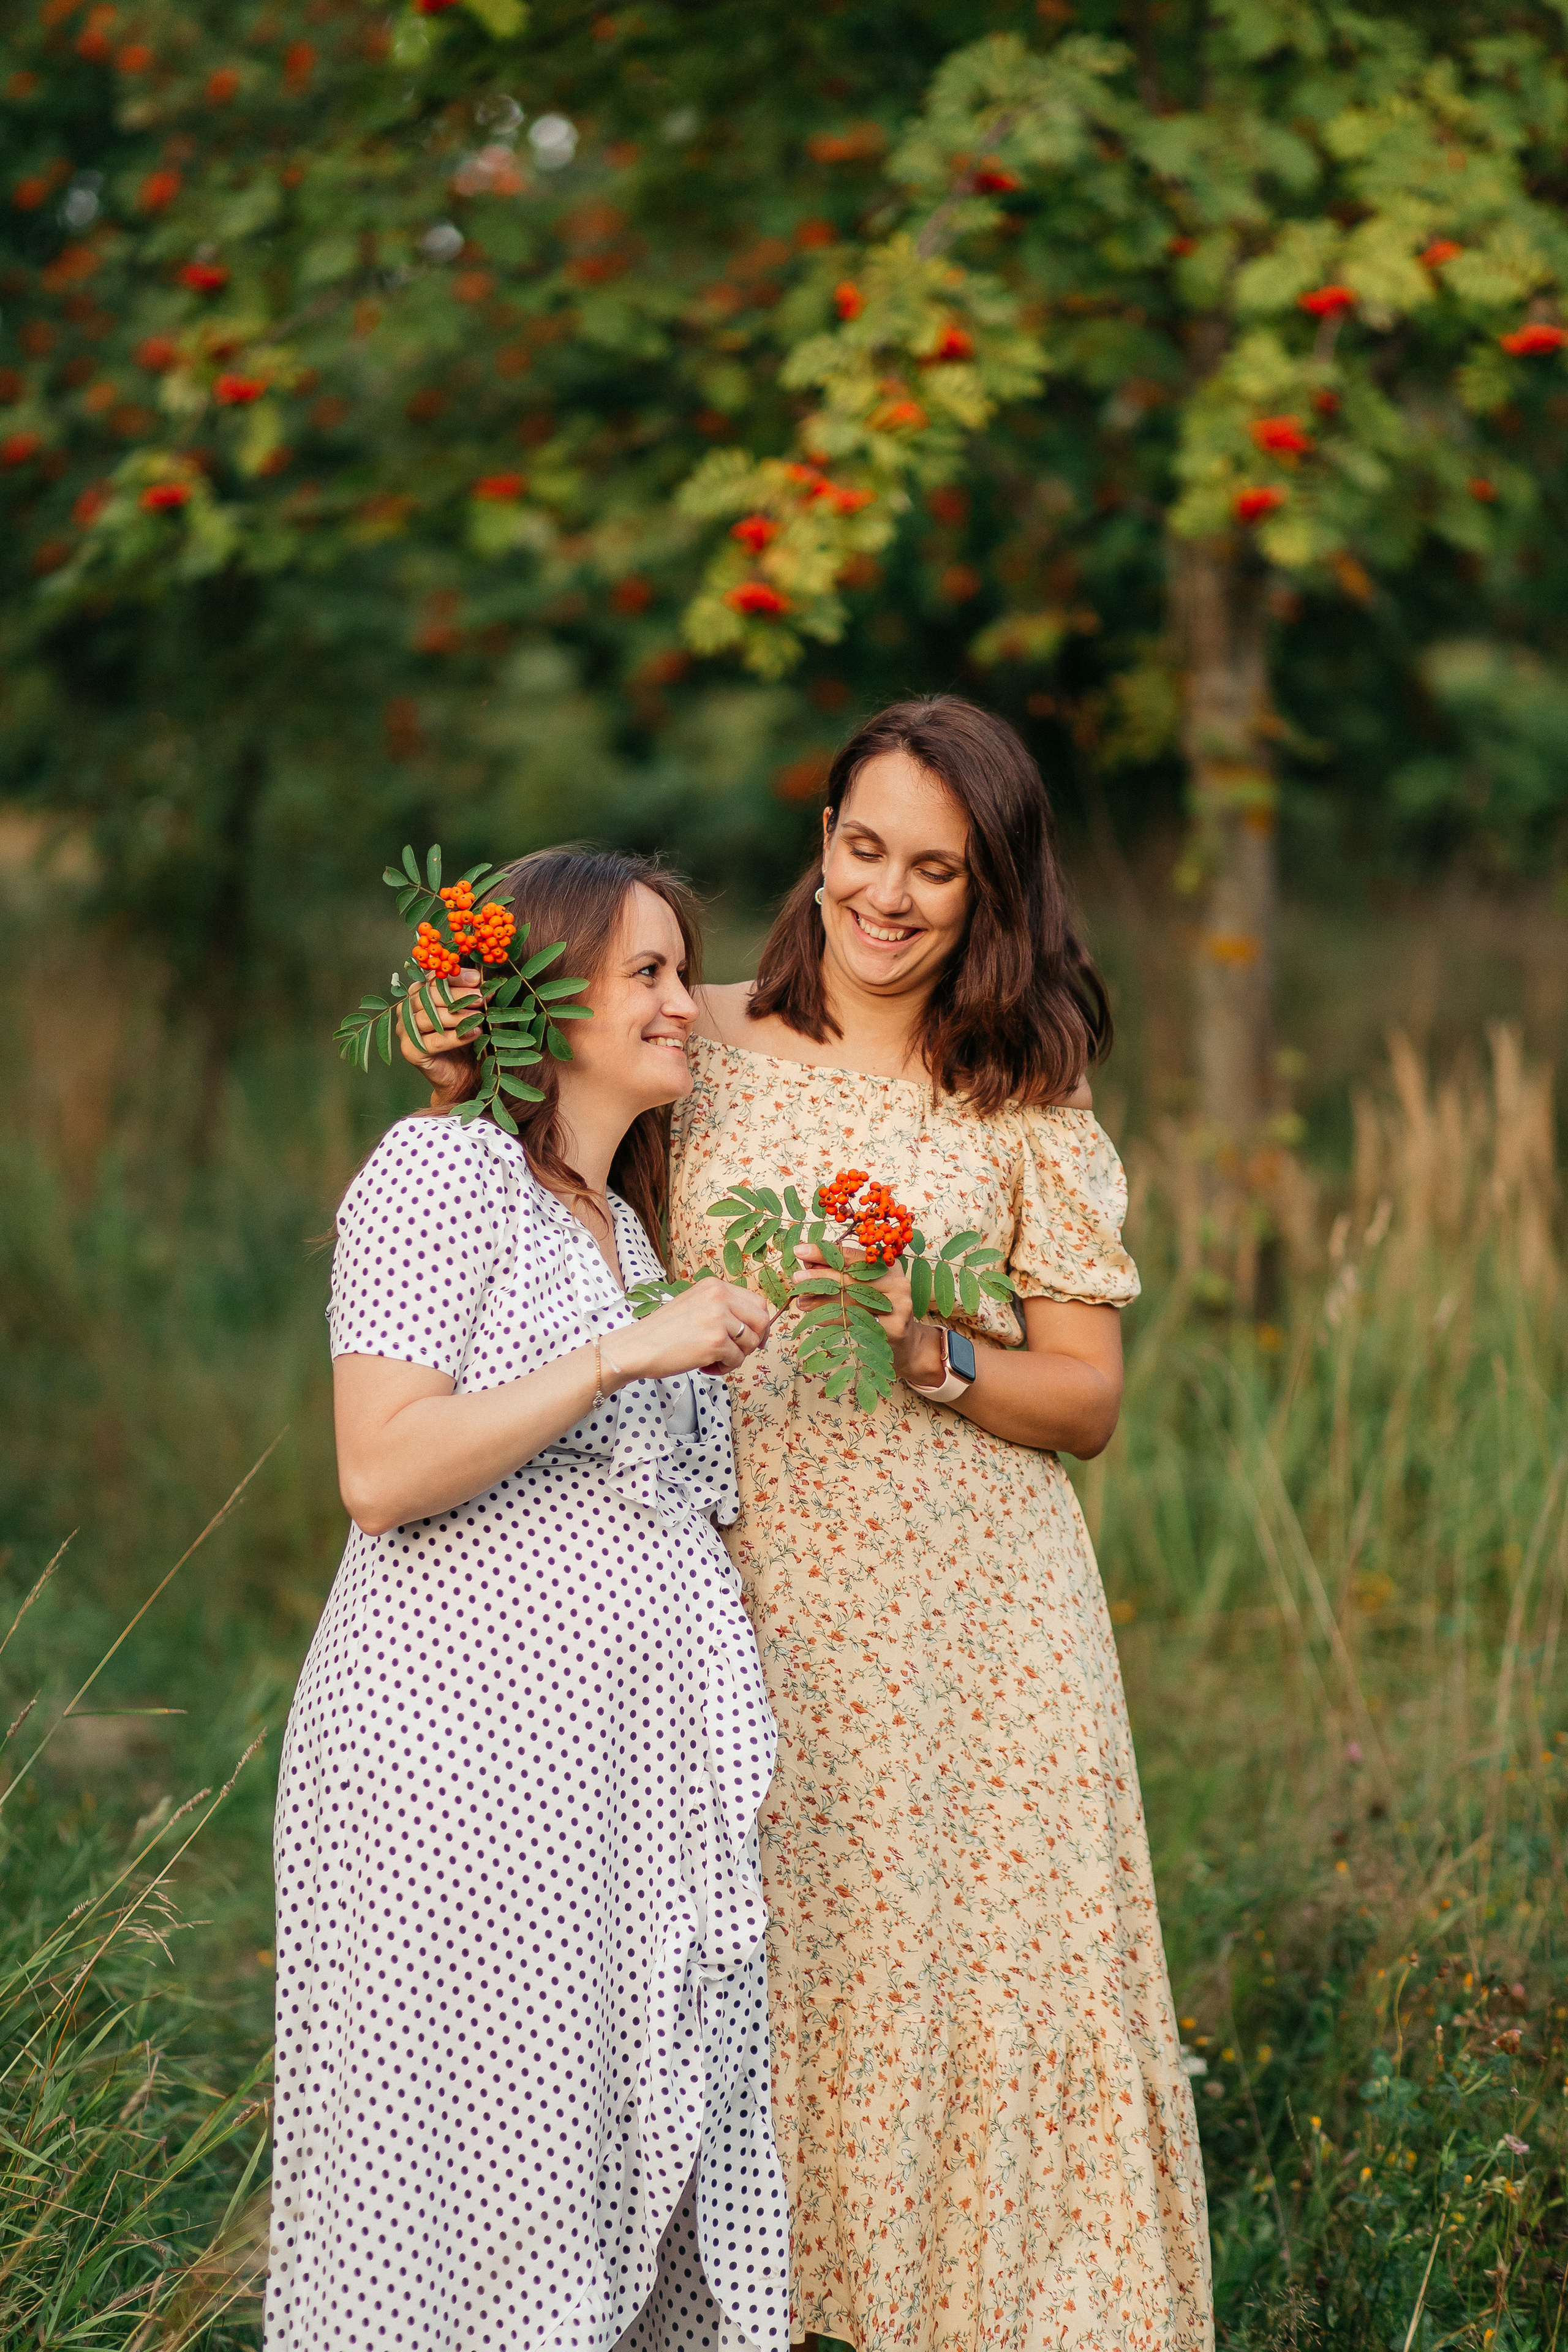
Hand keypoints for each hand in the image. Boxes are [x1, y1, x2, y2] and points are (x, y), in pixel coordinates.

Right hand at [398, 967, 483, 1108]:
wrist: (460, 1075)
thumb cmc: (464, 1040)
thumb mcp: (469, 1013)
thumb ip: (473, 998)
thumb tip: (488, 985)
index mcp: (417, 996)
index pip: (432, 980)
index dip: (455, 978)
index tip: (477, 979)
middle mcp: (406, 1011)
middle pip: (428, 996)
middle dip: (458, 996)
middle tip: (480, 998)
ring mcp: (405, 1031)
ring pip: (428, 1017)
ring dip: (457, 1016)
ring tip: (479, 1017)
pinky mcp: (410, 1051)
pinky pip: (432, 1040)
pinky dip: (455, 1037)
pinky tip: (474, 1033)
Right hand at [611, 1280, 770, 1382]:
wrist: (637, 1347)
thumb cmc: (664, 1333)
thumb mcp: (696, 1306)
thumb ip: (723, 1309)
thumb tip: (759, 1328)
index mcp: (714, 1285)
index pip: (757, 1302)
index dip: (758, 1324)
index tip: (751, 1338)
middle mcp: (719, 1296)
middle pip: (762, 1319)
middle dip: (753, 1340)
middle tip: (735, 1352)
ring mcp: (718, 1318)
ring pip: (751, 1342)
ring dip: (736, 1357)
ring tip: (712, 1359)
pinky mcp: (716, 1341)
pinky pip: (737, 1360)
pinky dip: (724, 1368)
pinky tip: (705, 1366)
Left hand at [793, 1244, 943, 1387]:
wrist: (904, 1342)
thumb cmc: (875, 1309)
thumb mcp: (861, 1287)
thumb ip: (838, 1274)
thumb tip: (806, 1263)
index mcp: (887, 1264)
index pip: (851, 1255)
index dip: (824, 1252)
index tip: (799, 1251)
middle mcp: (896, 1281)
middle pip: (851, 1277)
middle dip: (820, 1277)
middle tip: (796, 1277)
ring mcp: (899, 1304)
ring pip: (852, 1300)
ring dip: (821, 1301)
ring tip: (800, 1301)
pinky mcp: (895, 1326)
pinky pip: (856, 1321)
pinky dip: (833, 1319)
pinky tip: (815, 1318)